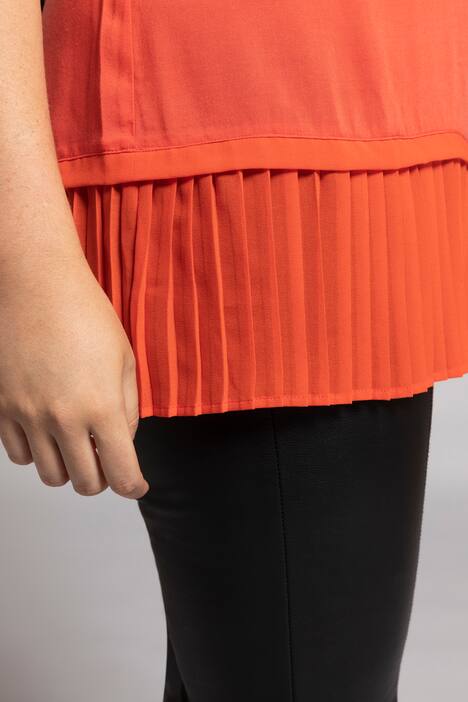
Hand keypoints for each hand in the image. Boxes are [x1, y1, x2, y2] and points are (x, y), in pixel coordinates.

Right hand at [0, 255, 148, 499]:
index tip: (135, 485)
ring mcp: (27, 415)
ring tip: (76, 444)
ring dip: (68, 467)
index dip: (133, 487)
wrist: (36, 284)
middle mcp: (63, 419)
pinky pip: (18, 454)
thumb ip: (128, 408)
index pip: (121, 474)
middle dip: (102, 480)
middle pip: (84, 483)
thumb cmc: (85, 314)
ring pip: (50, 474)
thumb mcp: (124, 359)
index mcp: (101, 408)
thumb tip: (124, 440)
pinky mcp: (2, 407)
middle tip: (106, 463)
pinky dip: (36, 453)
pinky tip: (47, 432)